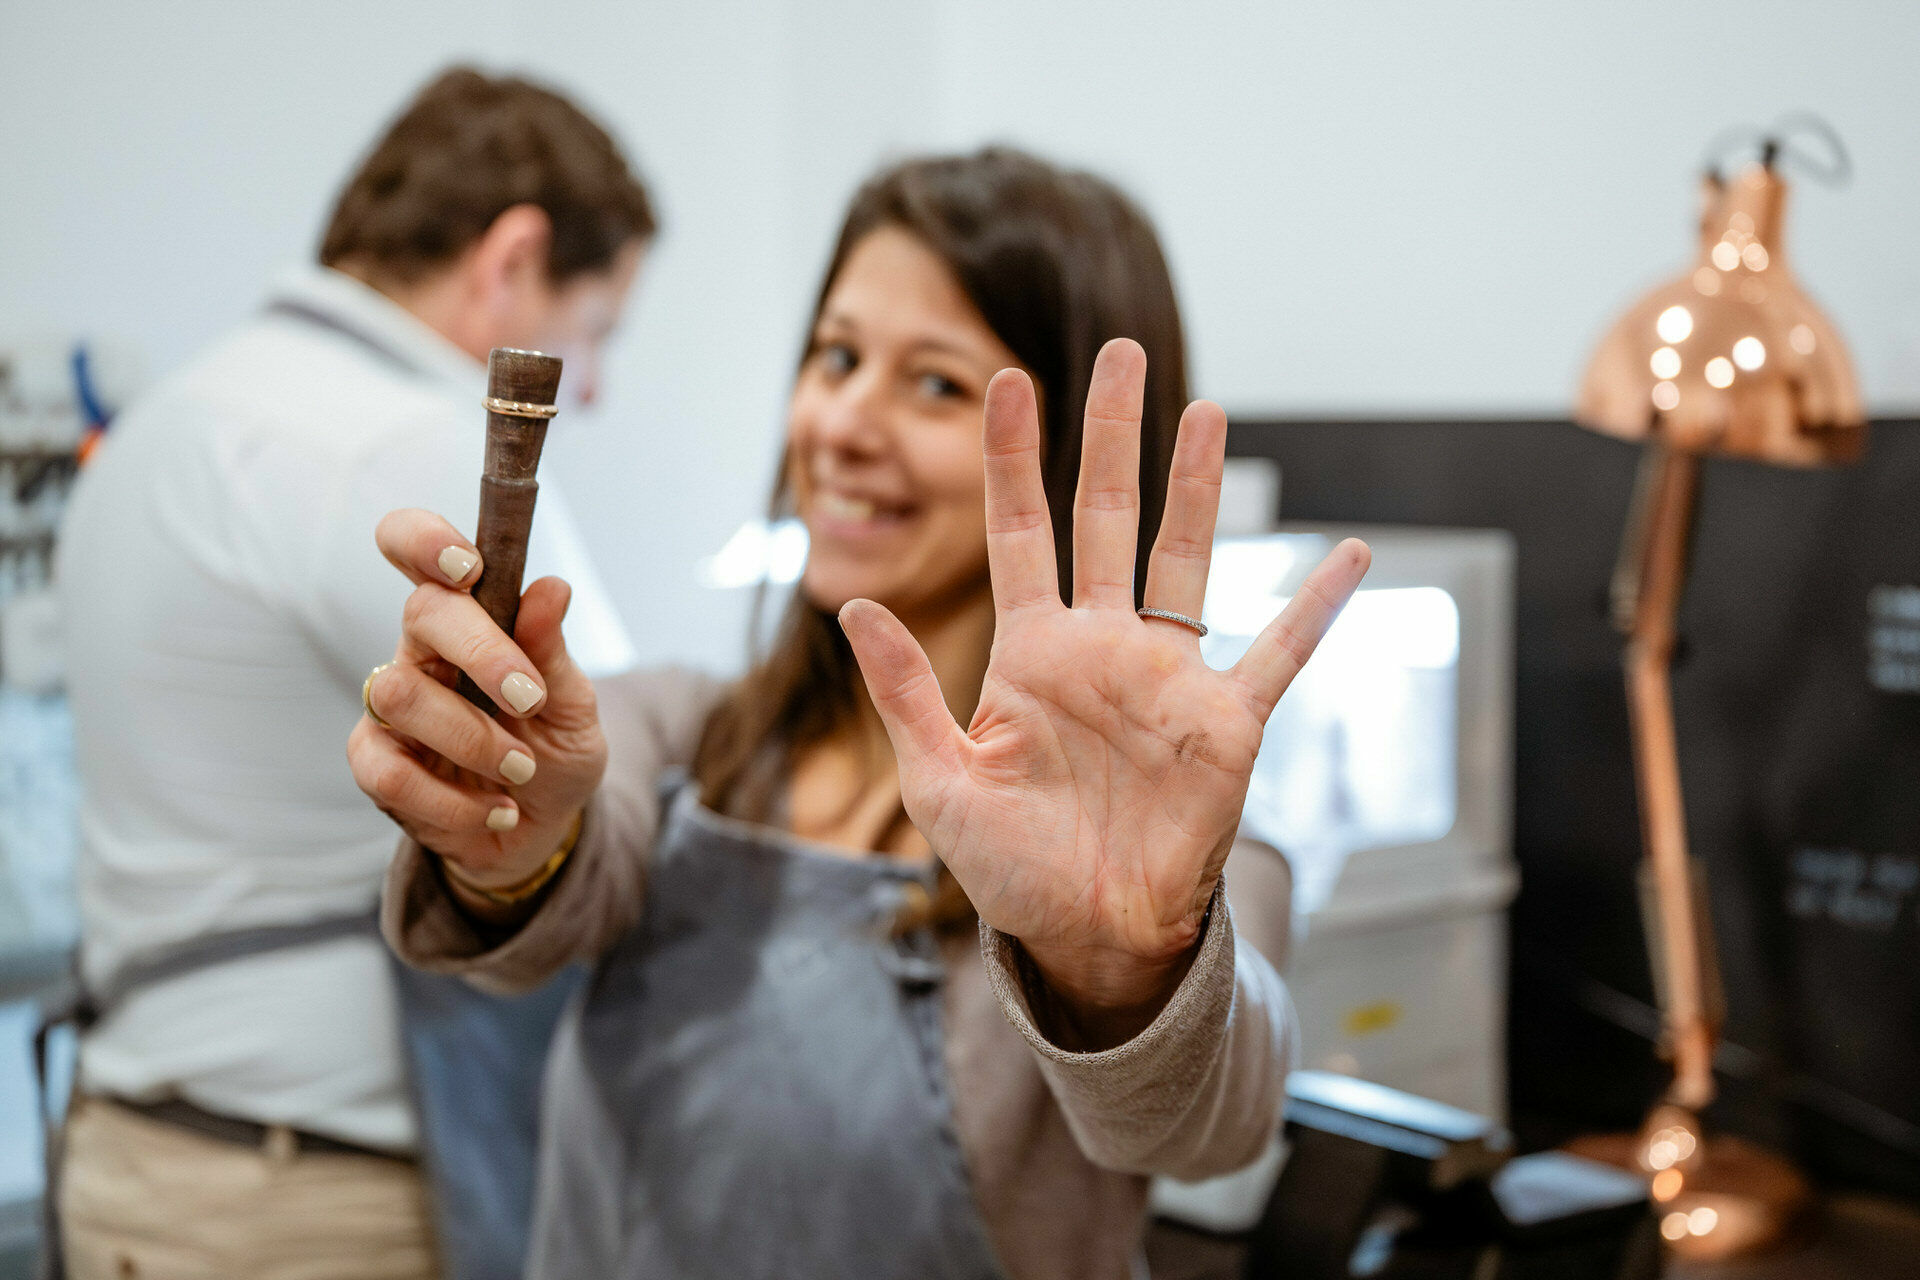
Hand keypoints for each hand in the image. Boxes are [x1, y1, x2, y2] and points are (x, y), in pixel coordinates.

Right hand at [347, 508, 606, 892]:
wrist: (542, 827)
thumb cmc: (554, 751)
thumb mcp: (573, 706)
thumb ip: (554, 653)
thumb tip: (551, 588)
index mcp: (467, 618)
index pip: (413, 548)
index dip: (424, 539)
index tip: (468, 566)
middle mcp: (420, 651)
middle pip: (421, 615)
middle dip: (484, 654)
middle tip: (530, 701)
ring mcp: (390, 708)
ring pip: (400, 696)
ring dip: (475, 740)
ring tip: (521, 770)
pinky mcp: (374, 764)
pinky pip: (390, 775)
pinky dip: (455, 801)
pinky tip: (495, 809)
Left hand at [841, 340, 1368, 1025]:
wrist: (1089, 935)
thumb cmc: (1010, 866)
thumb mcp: (939, 781)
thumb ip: (907, 692)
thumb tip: (855, 604)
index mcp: (1030, 652)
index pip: (1018, 531)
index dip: (1013, 457)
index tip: (1009, 381)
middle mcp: (1101, 645)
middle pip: (1106, 517)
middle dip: (1111, 435)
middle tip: (1120, 352)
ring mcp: (1167, 676)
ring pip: (1188, 557)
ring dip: (1197, 486)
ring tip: (1207, 410)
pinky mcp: (1226, 722)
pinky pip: (1280, 653)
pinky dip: (1316, 607)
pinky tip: (1350, 554)